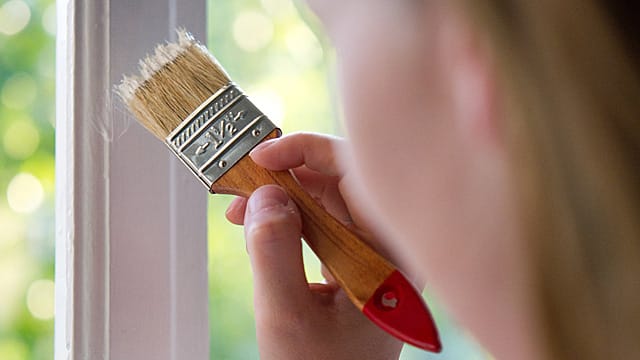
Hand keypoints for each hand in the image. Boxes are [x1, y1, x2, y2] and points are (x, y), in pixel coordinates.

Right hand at [225, 133, 403, 359]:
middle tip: (240, 180)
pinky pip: (318, 225)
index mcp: (392, 255)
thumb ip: (274, 252)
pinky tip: (257, 227)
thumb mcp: (288, 317)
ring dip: (280, 197)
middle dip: (285, 175)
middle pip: (340, 183)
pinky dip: (284, 220)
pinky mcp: (350, 265)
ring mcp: (369, 257)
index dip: (309, 151)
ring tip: (238, 208)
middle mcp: (386, 248)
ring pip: (324, 202)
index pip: (359, 175)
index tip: (262, 156)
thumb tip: (265, 196)